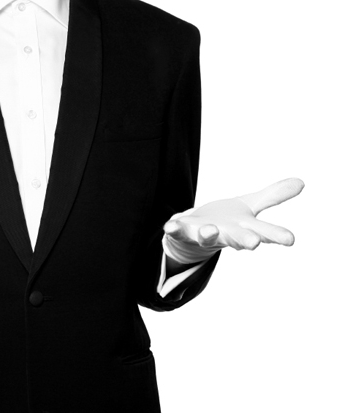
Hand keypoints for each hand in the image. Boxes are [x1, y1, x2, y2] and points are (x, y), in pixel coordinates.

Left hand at [163, 178, 303, 263]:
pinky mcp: (183, 232)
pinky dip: (174, 229)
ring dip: (208, 234)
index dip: (277, 236)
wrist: (194, 237)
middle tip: (252, 244)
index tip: (291, 239)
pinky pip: (177, 231)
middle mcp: (225, 234)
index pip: (265, 232)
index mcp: (244, 228)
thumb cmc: (226, 221)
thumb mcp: (250, 206)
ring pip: (207, 237)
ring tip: (209, 231)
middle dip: (245, 240)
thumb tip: (302, 182)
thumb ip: (272, 196)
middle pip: (237, 239)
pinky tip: (169, 226)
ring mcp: (203, 234)